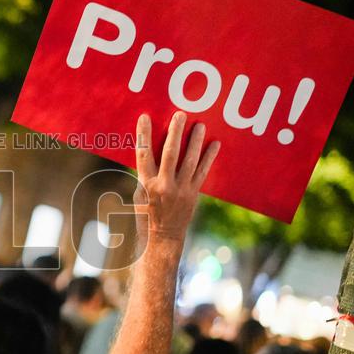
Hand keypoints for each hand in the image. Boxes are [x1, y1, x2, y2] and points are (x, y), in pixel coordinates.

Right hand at [133, 111, 219, 242]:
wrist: (162, 238)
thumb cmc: (146, 215)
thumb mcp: (138, 194)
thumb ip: (144, 174)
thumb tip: (149, 152)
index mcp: (146, 184)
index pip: (144, 154)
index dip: (144, 134)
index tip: (145, 117)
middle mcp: (164, 186)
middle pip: (170, 153)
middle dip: (175, 132)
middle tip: (180, 115)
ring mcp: (181, 190)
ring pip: (190, 160)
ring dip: (195, 141)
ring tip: (200, 125)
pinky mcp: (194, 194)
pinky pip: (203, 172)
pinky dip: (209, 157)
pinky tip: (215, 144)